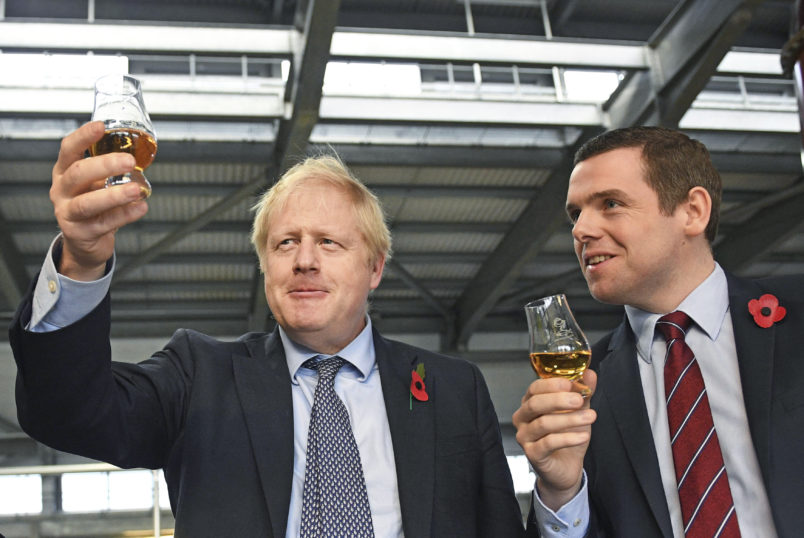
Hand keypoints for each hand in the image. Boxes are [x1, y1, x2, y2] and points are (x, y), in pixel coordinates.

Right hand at [50, 121, 148, 280]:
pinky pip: (103, 223)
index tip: (100, 127)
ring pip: (87, 203)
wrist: (84, 242)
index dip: (83, 137)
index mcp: (65, 172)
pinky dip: (124, 215)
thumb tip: (140, 152)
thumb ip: (110, 170)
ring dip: (114, 195)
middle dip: (104, 165)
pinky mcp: (79, 233)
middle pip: (78, 173)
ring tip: (135, 190)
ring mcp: (67, 213)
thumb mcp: (95, 183)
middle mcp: (62, 190)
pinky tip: (140, 208)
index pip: (69, 149)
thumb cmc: (93, 206)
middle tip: (129, 161)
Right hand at [512, 369, 596, 510]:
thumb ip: (582, 392)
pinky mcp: (532, 454)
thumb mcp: (578, 412)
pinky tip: (584, 436)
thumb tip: (590, 373)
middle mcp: (523, 418)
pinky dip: (568, 438)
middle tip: (579, 399)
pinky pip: (549, 443)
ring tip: (591, 417)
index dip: (552, 384)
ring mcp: (525, 437)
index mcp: (530, 403)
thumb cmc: (567, 436)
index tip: (572, 384)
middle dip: (559, 400)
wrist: (566, 468)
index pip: (535, 388)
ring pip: (543, 424)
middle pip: (535, 404)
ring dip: (569, 419)